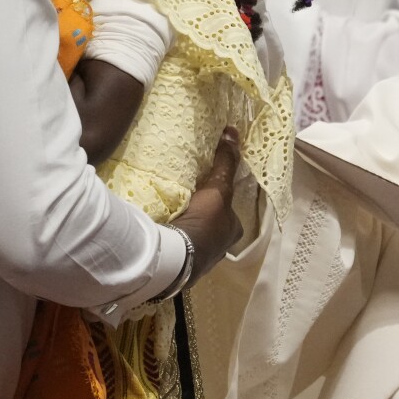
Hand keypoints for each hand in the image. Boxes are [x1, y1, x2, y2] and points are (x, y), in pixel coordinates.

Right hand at [171, 127, 243, 285]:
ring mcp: (202, 259)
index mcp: (234, 231)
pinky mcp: (183, 266)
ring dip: (188, 228)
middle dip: (204, 216)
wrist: (177, 256)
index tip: (207, 193)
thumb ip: (226, 163)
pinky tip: (164, 229)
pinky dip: (175, 238)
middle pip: (214, 225)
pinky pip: (180, 246)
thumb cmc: (204, 222)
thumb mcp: (218, 189)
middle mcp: (222, 247)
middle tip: (188, 203)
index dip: (221, 202)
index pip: (229, 212)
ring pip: (197, 238)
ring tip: (173, 215)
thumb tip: (233, 132)